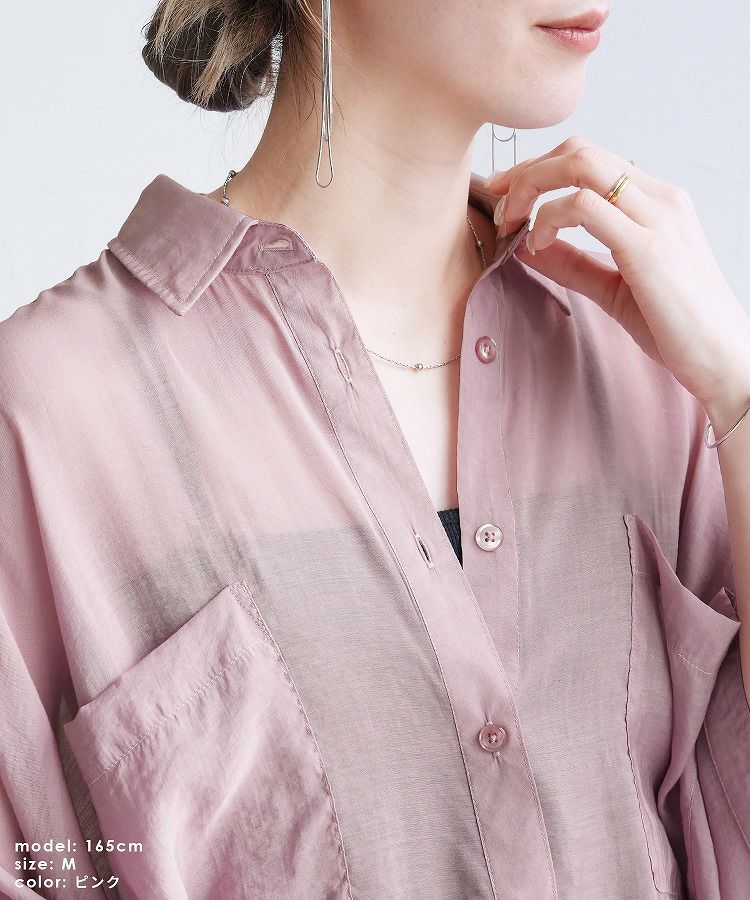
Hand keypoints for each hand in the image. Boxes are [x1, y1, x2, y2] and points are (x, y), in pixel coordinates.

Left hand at [485, 136, 749, 411]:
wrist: (722, 358)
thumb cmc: (676, 326)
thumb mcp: (612, 287)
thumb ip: (571, 264)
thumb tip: (525, 248)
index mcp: (656, 202)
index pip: (589, 159)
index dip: (539, 169)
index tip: (506, 196)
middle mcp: (659, 198)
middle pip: (579, 150)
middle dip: (527, 171)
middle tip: (497, 202)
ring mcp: (657, 217)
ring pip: (580, 164)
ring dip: (531, 188)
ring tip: (511, 224)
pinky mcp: (647, 246)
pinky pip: (582, 207)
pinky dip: (547, 219)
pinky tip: (536, 245)